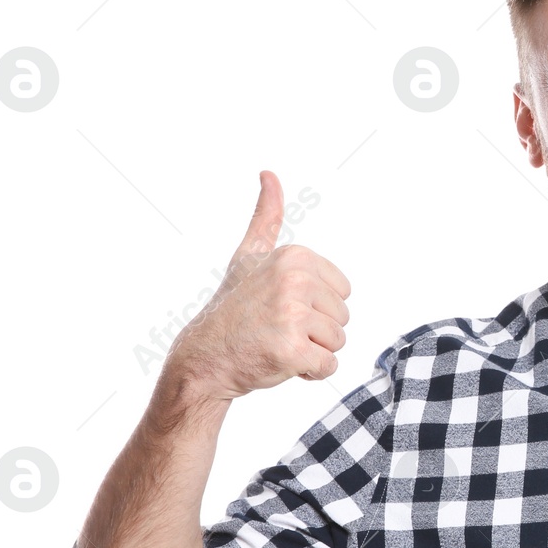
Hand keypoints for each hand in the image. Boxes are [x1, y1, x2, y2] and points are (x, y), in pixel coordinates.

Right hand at [166, 170, 351, 398]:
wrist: (204, 358)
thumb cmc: (232, 309)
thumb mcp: (249, 256)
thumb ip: (266, 217)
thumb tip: (269, 174)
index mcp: (294, 256)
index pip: (342, 292)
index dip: (317, 306)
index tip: (282, 306)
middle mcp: (294, 280)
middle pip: (343, 317)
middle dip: (315, 331)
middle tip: (277, 328)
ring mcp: (292, 315)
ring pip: (338, 343)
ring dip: (312, 352)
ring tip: (277, 343)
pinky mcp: (291, 350)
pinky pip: (327, 367)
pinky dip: (309, 373)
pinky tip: (280, 362)